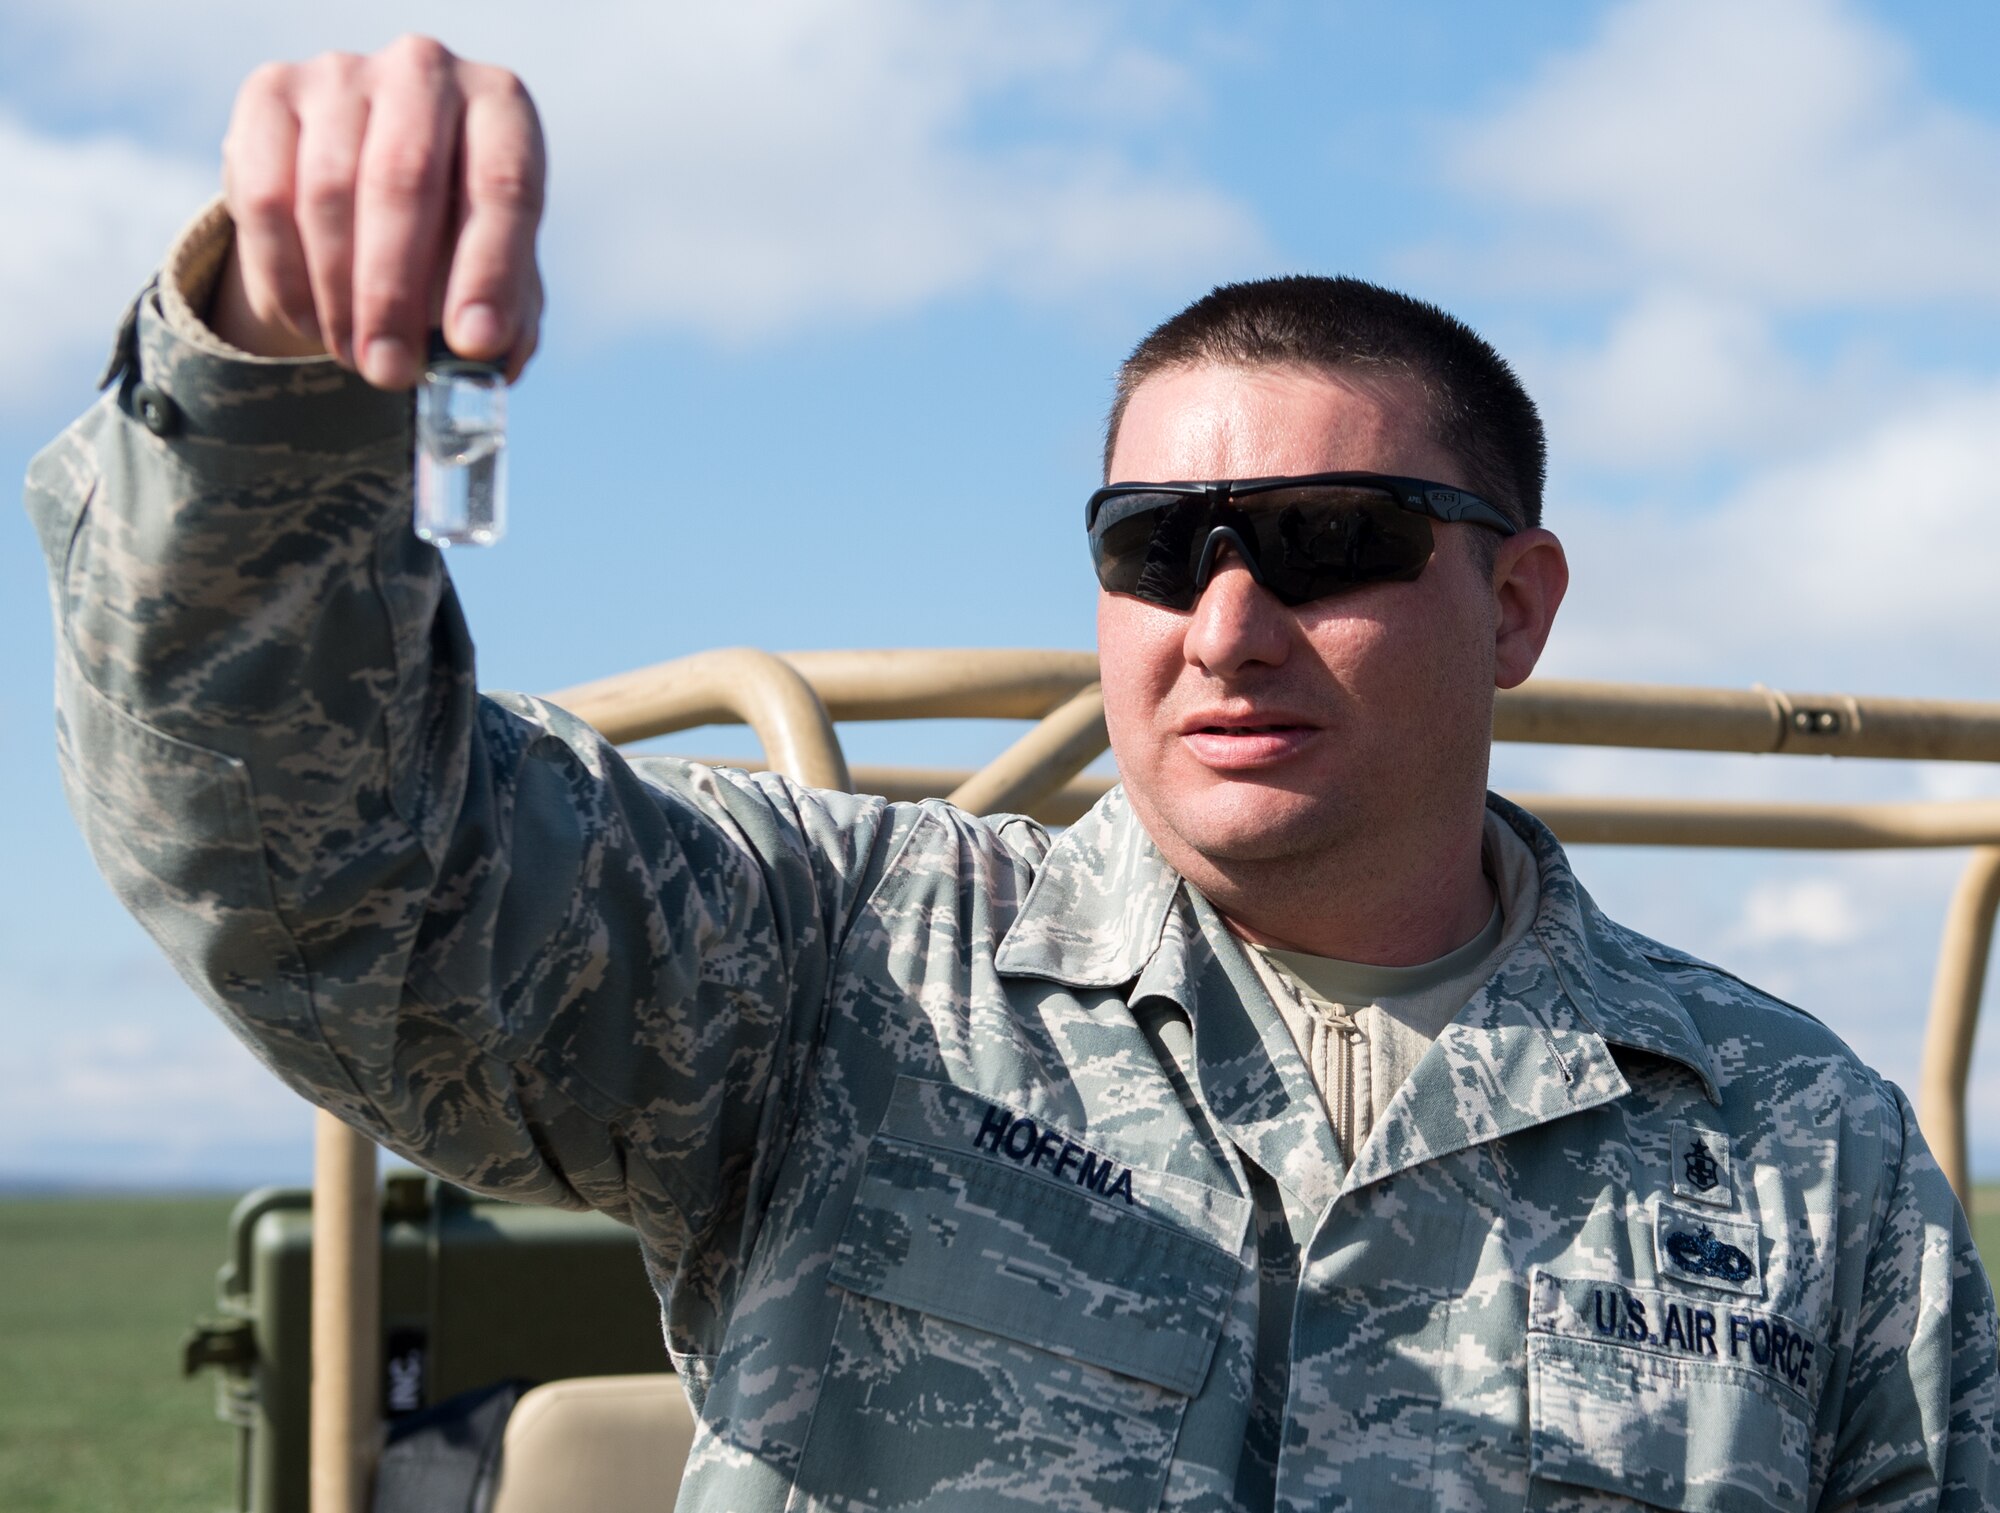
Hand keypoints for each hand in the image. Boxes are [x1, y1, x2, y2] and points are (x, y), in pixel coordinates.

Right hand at [212, 36, 544, 386]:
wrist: (367, 187)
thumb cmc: (453, 238)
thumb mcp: (496, 272)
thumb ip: (507, 318)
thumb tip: (493, 362)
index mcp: (501, 106)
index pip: (504, 185)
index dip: (491, 271)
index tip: (475, 345)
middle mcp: (424, 70)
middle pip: (404, 183)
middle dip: (396, 295)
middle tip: (392, 372)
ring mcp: (341, 73)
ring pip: (328, 194)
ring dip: (339, 296)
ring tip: (356, 358)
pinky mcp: (268, 93)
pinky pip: (264, 196)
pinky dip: (285, 274)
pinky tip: (310, 322)